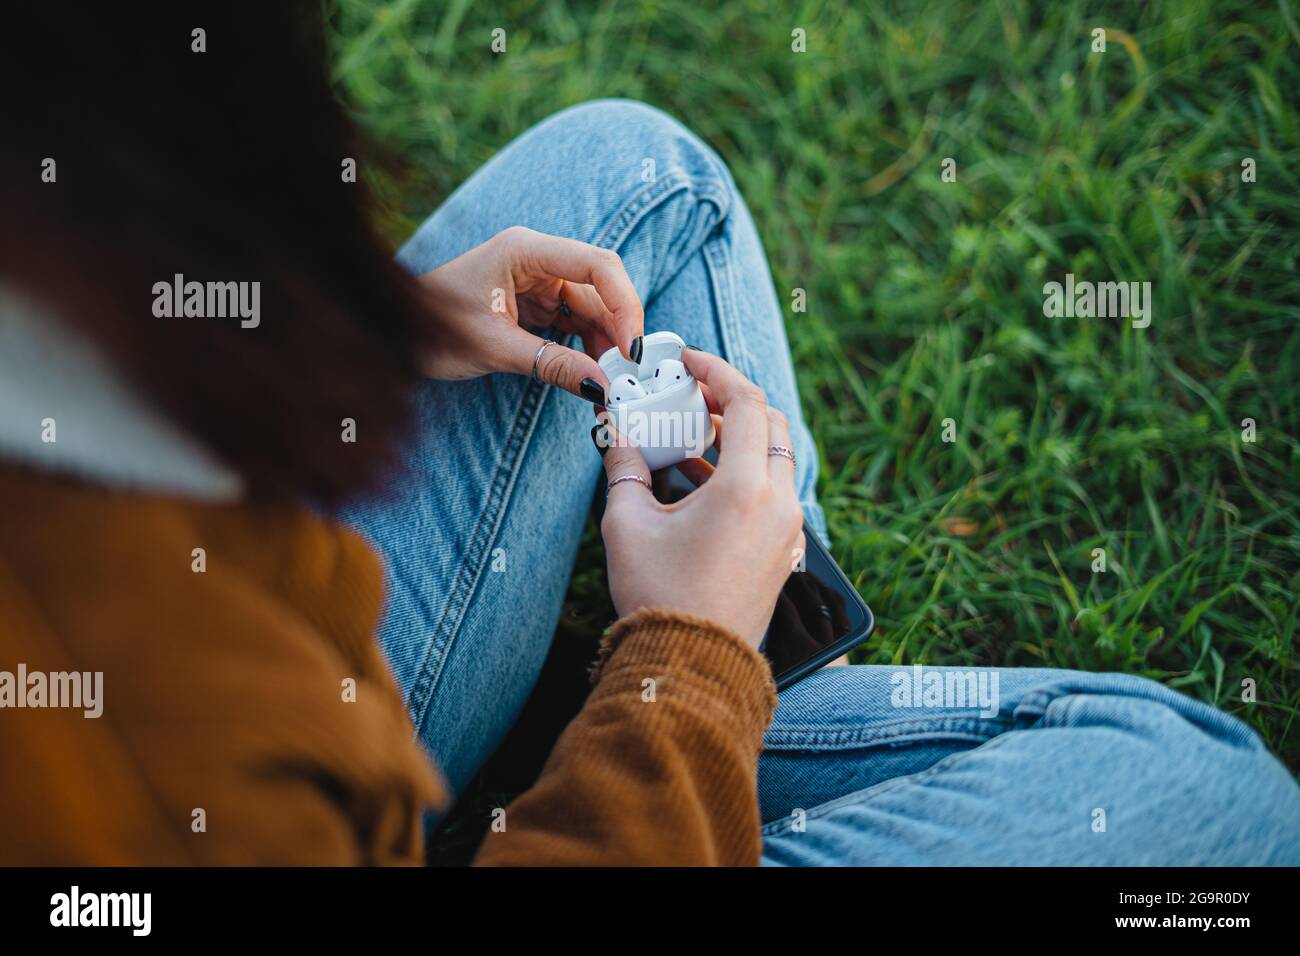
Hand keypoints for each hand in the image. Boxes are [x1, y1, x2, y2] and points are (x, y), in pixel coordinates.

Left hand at [414, 226, 643, 397]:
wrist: (396, 334)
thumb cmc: (431, 327)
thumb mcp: (494, 349)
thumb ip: (551, 364)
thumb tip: (601, 386)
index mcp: (525, 250)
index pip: (597, 266)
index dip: (624, 304)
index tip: (631, 348)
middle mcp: (538, 258)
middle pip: (601, 287)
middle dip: (619, 329)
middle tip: (628, 373)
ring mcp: (539, 280)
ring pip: (592, 309)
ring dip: (605, 344)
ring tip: (612, 383)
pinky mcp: (536, 303)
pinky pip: (575, 323)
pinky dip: (587, 348)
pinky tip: (593, 374)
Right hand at [595, 350, 804, 647]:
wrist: (691, 667)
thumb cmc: (659, 597)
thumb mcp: (628, 524)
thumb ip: (623, 466)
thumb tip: (614, 431)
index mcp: (747, 489)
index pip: (746, 402)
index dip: (716, 370)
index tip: (687, 360)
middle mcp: (779, 504)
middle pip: (769, 424)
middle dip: (731, 401)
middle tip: (691, 395)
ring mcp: (788, 531)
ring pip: (774, 459)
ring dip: (738, 438)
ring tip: (692, 437)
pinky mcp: (783, 552)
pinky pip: (772, 493)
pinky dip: (744, 474)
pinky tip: (702, 482)